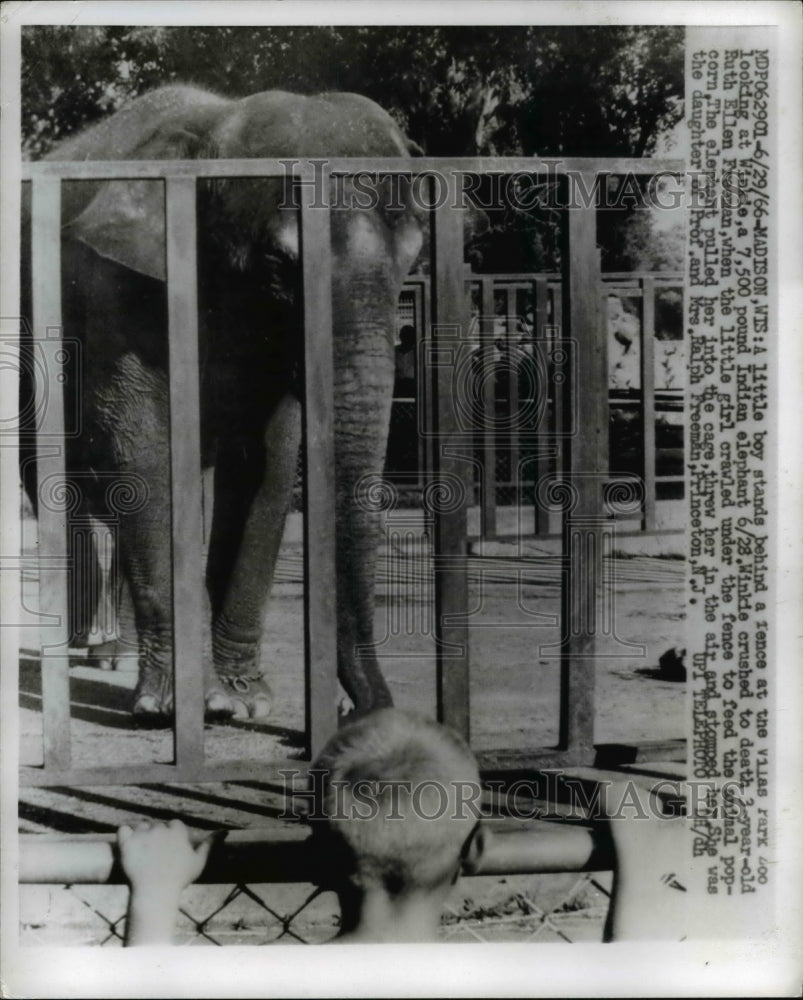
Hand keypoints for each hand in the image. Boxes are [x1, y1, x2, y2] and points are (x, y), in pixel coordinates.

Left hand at [118, 820, 213, 944]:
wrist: (155, 893)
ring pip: (141, 826)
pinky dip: (125, 835)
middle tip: (155, 855)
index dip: (172, 836)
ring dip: (141, 835)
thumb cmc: (179, 879)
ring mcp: (142, 834)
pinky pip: (123, 830)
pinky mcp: (127, 842)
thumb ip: (210, 844)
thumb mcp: (198, 862)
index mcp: (177, 830)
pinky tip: (129, 845)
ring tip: (142, 853)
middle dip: (157, 836)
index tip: (170, 850)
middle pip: (157, 825)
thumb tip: (224, 831)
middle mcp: (160, 828)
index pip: (174, 824)